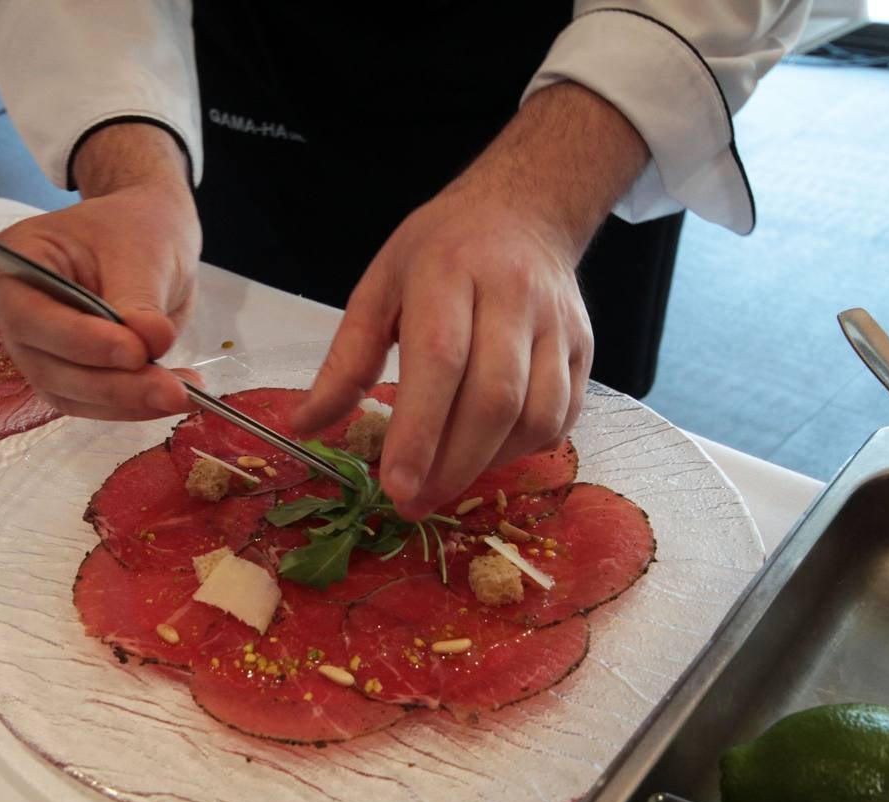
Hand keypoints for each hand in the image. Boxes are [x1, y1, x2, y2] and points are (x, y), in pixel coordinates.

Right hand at [0, 124, 201, 419]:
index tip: (135, 351)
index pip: (29, 314)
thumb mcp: (143, 250)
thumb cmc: (138, 228)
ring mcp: (41, 348)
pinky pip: (95, 403)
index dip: (77, 341)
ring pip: (71, 393)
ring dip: (127, 402)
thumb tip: (149, 343)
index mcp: (19, 260)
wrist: (152, 236)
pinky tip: (176, 396)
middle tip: (170, 389)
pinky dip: (134, 406)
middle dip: (111, 384)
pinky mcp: (70, 375)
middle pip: (48, 365)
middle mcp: (19, 310)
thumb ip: (140, 299)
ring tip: (182, 394)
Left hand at [293, 83, 647, 518]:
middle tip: (413, 503)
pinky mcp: (584, 349)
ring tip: (444, 482)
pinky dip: (523, 450)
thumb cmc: (439, 253)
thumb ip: (345, 360)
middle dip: (452, 466)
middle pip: (493, 399)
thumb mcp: (379, 288)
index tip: (395, 486)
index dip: (419, 432)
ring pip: (535, 415)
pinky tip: (486, 455)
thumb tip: (305, 427)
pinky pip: (562, 417)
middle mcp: (512, 297)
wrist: (524, 211)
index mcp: (449, 274)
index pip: (440, 361)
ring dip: (488, 464)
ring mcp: (557, 324)